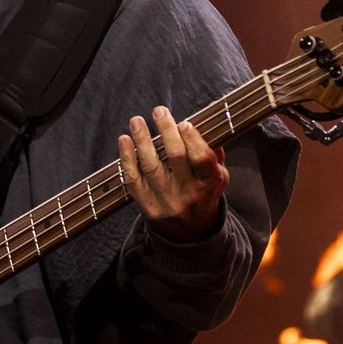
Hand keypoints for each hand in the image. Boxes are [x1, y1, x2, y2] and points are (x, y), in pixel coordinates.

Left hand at [118, 105, 228, 240]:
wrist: (191, 232)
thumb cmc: (205, 193)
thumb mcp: (218, 176)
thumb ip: (212, 152)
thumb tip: (199, 123)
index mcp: (210, 184)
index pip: (202, 159)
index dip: (192, 139)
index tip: (183, 122)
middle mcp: (189, 194)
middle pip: (175, 157)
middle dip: (166, 130)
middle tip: (159, 111)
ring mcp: (166, 202)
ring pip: (151, 166)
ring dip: (142, 140)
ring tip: (137, 121)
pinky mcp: (148, 207)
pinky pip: (133, 180)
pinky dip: (127, 158)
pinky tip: (124, 140)